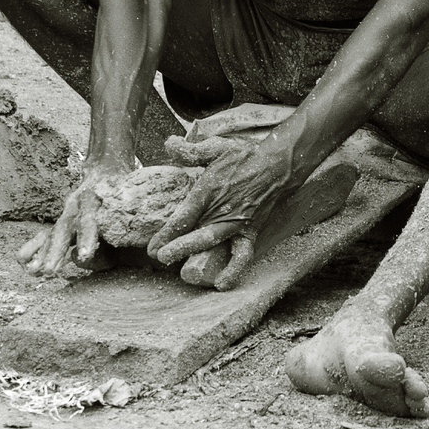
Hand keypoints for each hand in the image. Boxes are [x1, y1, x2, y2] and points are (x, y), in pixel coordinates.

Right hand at [16, 161, 127, 275]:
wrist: (107, 166)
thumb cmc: (124, 192)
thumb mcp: (128, 202)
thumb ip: (120, 226)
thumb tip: (108, 250)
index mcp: (97, 197)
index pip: (90, 218)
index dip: (87, 237)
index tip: (85, 256)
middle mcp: (78, 204)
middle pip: (65, 228)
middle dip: (57, 251)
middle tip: (50, 271)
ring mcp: (68, 211)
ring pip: (54, 233)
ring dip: (44, 254)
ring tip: (34, 273)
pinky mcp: (63, 219)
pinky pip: (45, 234)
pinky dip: (34, 247)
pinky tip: (22, 261)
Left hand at [146, 136, 294, 288]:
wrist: (277, 166)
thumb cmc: (244, 157)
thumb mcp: (215, 148)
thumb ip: (190, 151)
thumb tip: (168, 144)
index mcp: (209, 190)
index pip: (184, 215)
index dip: (166, 232)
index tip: (151, 247)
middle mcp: (221, 209)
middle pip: (196, 232)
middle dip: (176, 246)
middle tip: (158, 257)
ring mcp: (236, 224)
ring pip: (213, 242)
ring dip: (195, 255)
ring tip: (181, 272)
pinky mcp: (250, 232)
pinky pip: (242, 255)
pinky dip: (234, 270)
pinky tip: (221, 285)